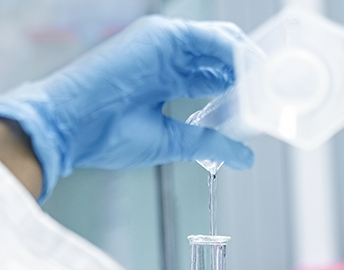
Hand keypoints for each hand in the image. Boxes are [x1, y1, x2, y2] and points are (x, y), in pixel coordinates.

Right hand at [0, 16, 254, 202]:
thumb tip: (244, 158)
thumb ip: (207, 142)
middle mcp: (166, 57)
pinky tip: (254, 72)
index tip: (266, 103)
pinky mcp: (161, 36)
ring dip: (249, 63)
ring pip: (221, 45)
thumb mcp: (168, 140)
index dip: (243, 87)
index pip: (216, 77)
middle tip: (277, 92)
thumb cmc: (102, 135)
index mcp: (164, 79)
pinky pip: (211, 40)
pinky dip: (235, 54)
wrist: (66, 127)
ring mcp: (163, 44)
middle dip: (252, 74)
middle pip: (223, 57)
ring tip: (273, 84)